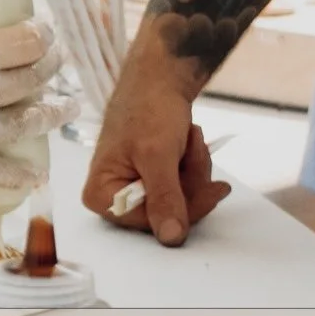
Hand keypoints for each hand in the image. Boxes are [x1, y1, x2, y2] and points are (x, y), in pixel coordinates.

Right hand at [0, 21, 71, 199]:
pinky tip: (37, 174)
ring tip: (68, 105)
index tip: (46, 30)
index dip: (41, 35)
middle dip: (50, 66)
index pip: (19, 44)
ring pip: (24, 123)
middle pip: (28, 80)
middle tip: (56, 60)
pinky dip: (19, 176)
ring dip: (52, 113)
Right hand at [84, 57, 229, 244]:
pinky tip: (188, 141)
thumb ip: (164, 198)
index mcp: (100, 195)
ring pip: (178, 200)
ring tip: (191, 137)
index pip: (149, 222)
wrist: (159, 76)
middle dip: (190, 181)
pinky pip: (180, 188)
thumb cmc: (148, 110)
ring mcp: (132, 187)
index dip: (184, 206)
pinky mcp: (149, 178)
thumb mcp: (157, 155)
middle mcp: (112, 197)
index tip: (214, 186)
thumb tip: (171, 239)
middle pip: (165, 213)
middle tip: (195, 147)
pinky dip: (191, 165)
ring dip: (194, 168)